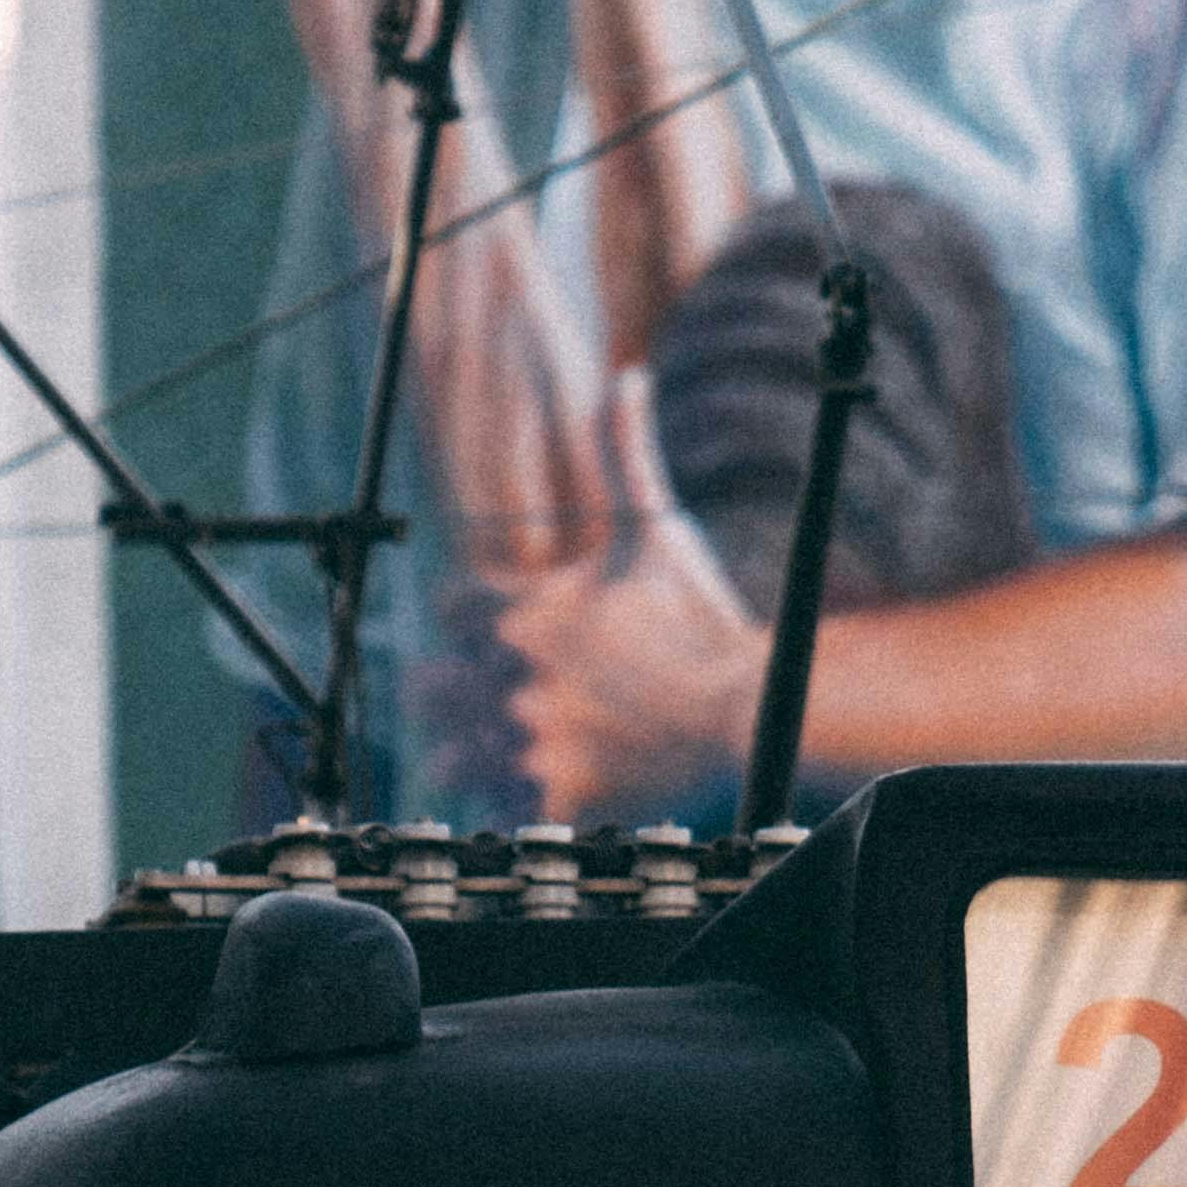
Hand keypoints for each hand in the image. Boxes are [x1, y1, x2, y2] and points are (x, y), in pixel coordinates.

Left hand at [484, 372, 764, 821]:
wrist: (749, 701)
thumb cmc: (699, 610)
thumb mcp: (657, 525)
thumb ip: (626, 451)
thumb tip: (628, 374)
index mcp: (528, 611)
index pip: (454, 610)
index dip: (466, 617)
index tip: (482, 629)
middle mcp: (519, 676)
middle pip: (436, 687)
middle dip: (446, 691)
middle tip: (452, 697)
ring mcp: (537, 739)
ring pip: (459, 757)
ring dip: (467, 756)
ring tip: (482, 756)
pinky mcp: (560, 794)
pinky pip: (507, 812)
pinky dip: (515, 809)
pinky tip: (531, 798)